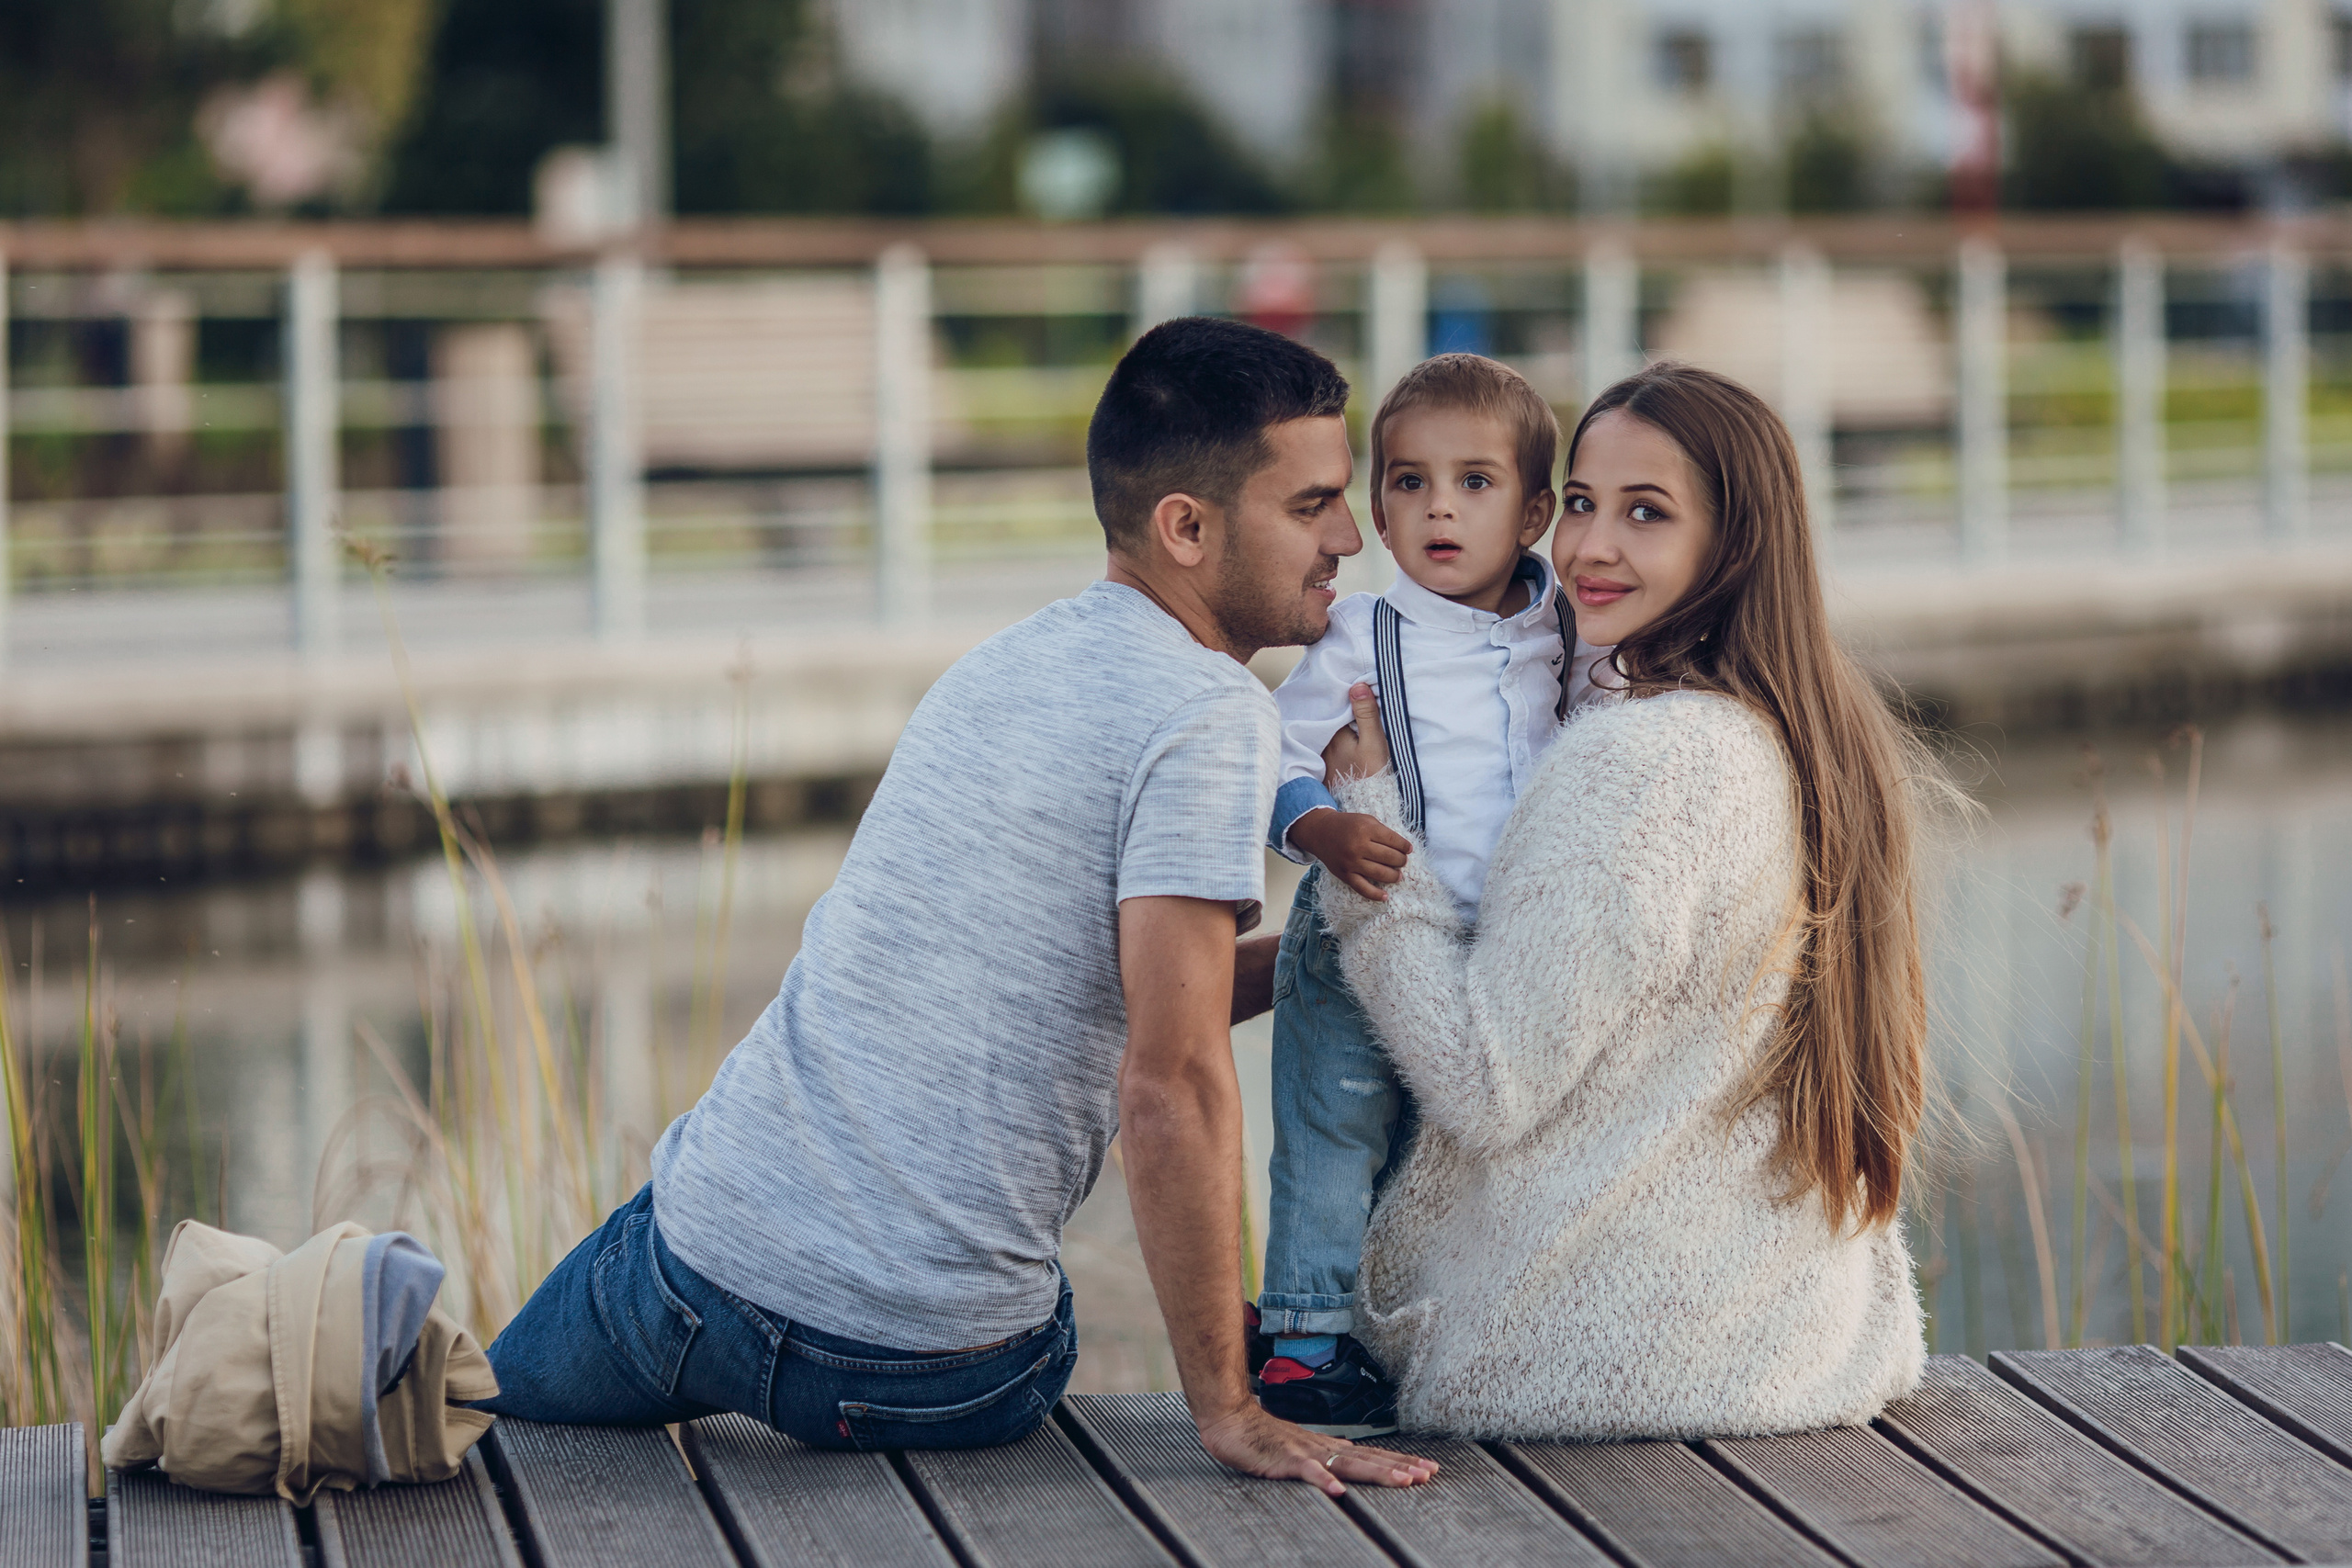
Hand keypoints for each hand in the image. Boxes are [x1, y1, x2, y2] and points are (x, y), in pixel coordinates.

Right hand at [1196, 1399, 1438, 1495]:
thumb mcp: (1302, 1450)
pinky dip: (1323, 1480)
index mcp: (1330, 1447)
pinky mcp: (1285, 1460)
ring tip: (1403, 1481)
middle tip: (1429, 1474)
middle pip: (1370, 1459)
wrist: (1232, 1420)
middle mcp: (1324, 1448)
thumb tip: (1352, 1461)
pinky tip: (1337, 1491)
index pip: (1373, 1454)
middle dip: (1401, 1468)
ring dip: (1377, 1473)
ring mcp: (1306, 1452)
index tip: (1428, 1468)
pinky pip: (1307, 1472)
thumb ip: (1326, 1457)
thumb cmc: (1264, 1438)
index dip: (1401, 1462)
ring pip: (1349, 1464)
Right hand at [1288, 809, 1409, 901]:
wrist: (1321, 832)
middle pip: (1390, 857)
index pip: (1393, 841)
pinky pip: (1363, 888)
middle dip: (1401, 861)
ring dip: (1394, 876)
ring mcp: (1351, 862)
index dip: (1405, 846)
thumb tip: (1403, 849)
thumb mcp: (1366, 820)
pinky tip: (1386, 896)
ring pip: (1381, 873)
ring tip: (1398, 875)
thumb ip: (1384, 832)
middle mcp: (1358, 846)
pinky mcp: (1345, 874)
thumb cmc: (1348, 825)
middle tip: (1402, 861)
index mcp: (1366, 829)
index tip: (1409, 849)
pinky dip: (1376, 894)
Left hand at [1322, 682, 1392, 786]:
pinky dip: (1335, 741)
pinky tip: (1344, 740)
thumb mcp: (1374, 741)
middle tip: (1349, 698)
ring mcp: (1324, 759)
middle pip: (1330, 721)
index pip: (1336, 709)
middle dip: (1337, 711)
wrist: (1367, 805)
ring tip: (1347, 715)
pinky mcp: (1328, 771)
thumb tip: (1358, 685)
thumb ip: (1366, 713)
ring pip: (1329, 735)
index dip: (1345, 698)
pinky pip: (1329, 749)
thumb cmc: (1372, 773)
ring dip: (1335, 726)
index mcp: (1334, 735)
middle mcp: (1324, 745)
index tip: (1352, 688)